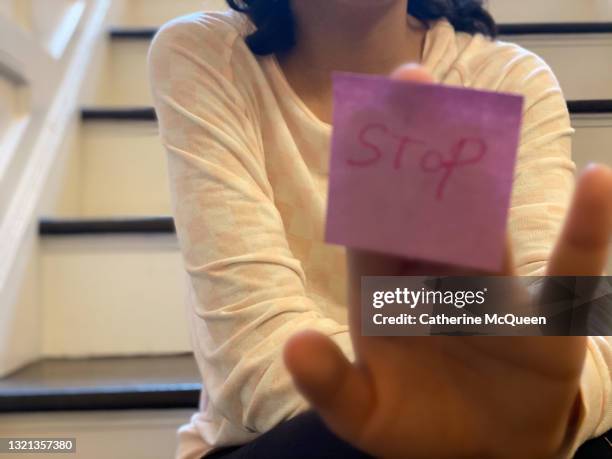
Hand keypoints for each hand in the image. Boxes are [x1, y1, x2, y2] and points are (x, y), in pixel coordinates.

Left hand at [284, 64, 611, 458]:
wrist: (476, 456)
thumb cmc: (414, 427)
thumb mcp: (363, 415)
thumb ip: (329, 384)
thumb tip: (293, 345)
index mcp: (385, 293)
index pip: (371, 224)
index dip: (364, 176)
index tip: (360, 122)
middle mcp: (436, 278)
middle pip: (426, 204)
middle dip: (416, 146)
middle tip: (410, 79)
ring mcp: (491, 292)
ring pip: (485, 221)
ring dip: (481, 171)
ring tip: (475, 111)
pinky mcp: (543, 321)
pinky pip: (568, 270)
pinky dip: (584, 230)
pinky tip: (598, 182)